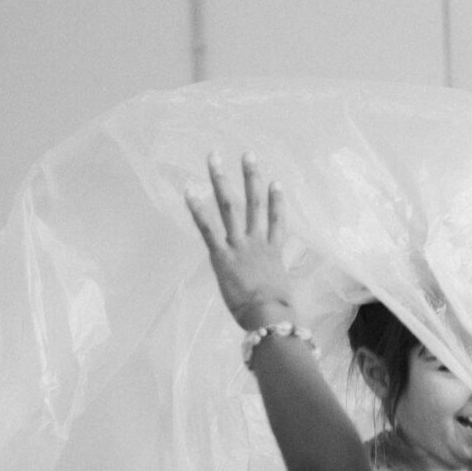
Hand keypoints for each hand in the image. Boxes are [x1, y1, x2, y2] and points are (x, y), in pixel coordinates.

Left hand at [185, 154, 299, 331]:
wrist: (269, 316)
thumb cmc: (278, 313)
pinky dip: (197, 208)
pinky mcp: (222, 255)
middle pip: (255, 203)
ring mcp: (240, 245)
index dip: (277, 200)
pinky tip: (189, 189)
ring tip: (215, 157)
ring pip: (231, 205)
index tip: (275, 182)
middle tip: (247, 154)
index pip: (278, 220)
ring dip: (223, 179)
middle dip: (250, 176)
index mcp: (274, 252)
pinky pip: (207, 227)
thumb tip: (281, 295)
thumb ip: (277, 284)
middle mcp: (258, 242)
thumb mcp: (282, 294)